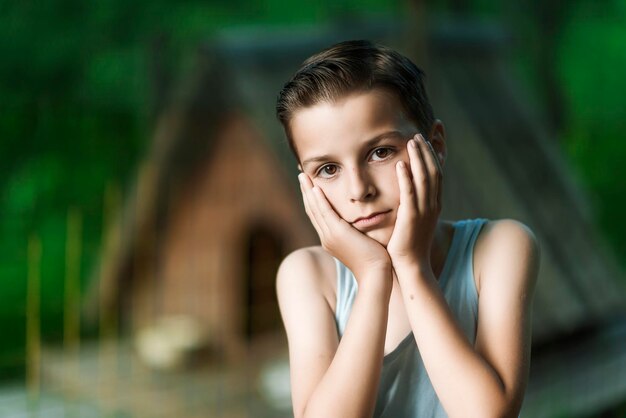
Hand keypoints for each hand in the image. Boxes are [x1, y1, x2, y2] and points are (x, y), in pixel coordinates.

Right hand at [298, 173, 390, 279]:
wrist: (375, 273)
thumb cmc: (373, 260)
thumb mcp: (361, 243)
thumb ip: (355, 232)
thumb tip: (358, 224)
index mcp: (330, 239)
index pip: (317, 215)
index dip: (312, 199)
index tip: (309, 185)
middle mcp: (326, 237)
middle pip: (311, 210)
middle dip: (305, 192)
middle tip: (301, 176)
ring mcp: (330, 236)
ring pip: (315, 209)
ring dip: (308, 191)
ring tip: (303, 175)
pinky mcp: (338, 233)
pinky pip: (325, 212)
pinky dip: (319, 199)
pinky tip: (315, 187)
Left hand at [387, 134, 442, 269]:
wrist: (411, 266)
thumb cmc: (408, 244)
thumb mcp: (413, 219)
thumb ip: (412, 202)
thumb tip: (406, 189)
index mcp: (434, 204)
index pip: (437, 172)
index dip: (434, 153)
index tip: (429, 137)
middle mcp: (432, 205)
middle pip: (434, 170)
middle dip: (428, 150)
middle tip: (420, 132)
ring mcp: (423, 211)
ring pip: (424, 178)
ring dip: (418, 158)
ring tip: (412, 140)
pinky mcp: (411, 218)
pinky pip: (409, 194)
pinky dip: (406, 178)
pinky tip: (400, 164)